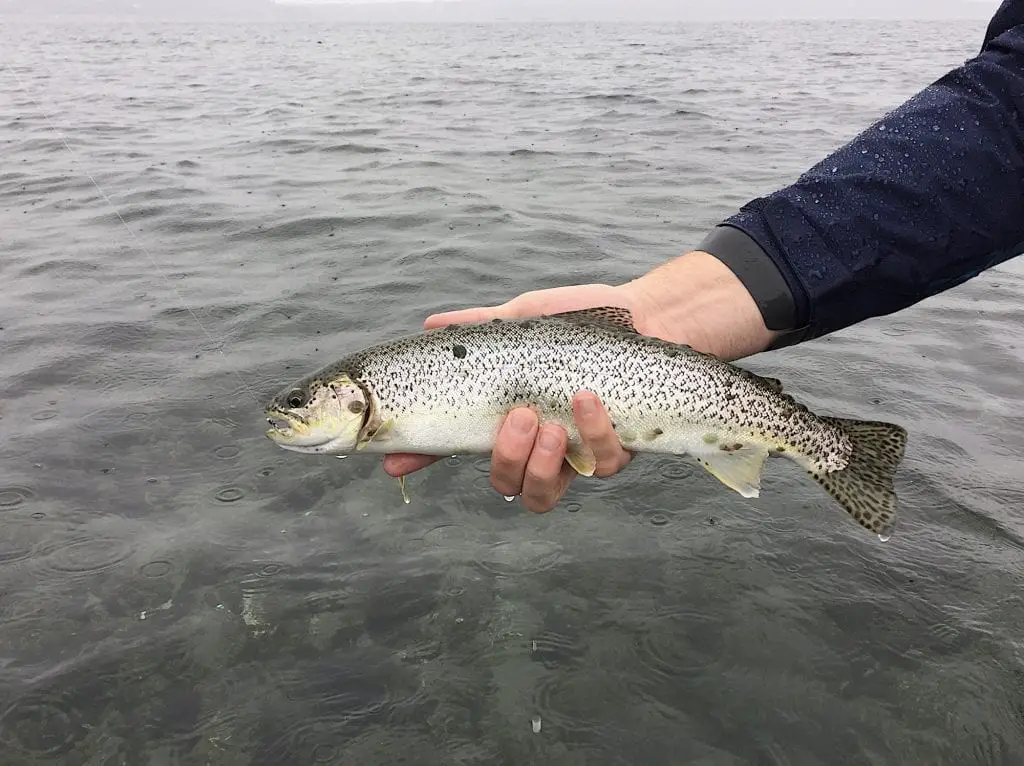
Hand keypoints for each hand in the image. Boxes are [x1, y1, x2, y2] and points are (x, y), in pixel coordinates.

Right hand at [381, 283, 640, 512]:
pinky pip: (600, 465)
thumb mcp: (522, 320)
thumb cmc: (579, 322)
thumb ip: (478, 326)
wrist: (646, 315)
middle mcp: (538, 445)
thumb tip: (430, 326)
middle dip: (507, 459)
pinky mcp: (615, 452)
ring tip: (549, 421)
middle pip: (506, 485)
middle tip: (519, 418)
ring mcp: (575, 454)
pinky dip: (592, 434)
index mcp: (506, 418)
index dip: (423, 457)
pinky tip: (589, 400)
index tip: (393, 460)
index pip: (456, 446)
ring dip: (541, 462)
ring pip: (544, 494)